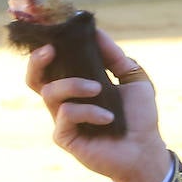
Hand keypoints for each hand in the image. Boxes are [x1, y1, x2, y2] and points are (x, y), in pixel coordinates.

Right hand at [26, 27, 172, 181]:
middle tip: (51, 50)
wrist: (146, 150)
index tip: (54, 32)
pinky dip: (88, 111)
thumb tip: (96, 31)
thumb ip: (115, 57)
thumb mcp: (133, 79)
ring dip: (74, 84)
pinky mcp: (64, 137)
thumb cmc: (140, 117)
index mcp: (78, 87)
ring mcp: (62, 120)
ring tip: (99, 89)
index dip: (46, 48)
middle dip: (37, 61)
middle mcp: (66, 102)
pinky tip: (108, 118)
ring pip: (49, 92)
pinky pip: (66, 115)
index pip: (53, 65)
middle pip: (34, 78)